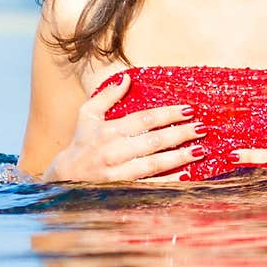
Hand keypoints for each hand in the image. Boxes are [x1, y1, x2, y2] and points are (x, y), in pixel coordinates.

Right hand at [44, 72, 205, 183]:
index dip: (167, 114)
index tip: (189, 110)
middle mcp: (113, 150)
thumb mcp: (87, 115)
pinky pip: (149, 184)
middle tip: (201, 128)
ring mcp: (117, 172)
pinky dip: (168, 181)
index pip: (143, 119)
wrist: (65, 177)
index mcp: (108, 130)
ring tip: (200, 150)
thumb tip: (126, 78)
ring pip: (153, 163)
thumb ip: (107, 96)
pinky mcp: (122, 188)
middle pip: (153, 141)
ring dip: (179, 157)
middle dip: (179, 134)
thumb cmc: (80, 143)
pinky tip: (186, 175)